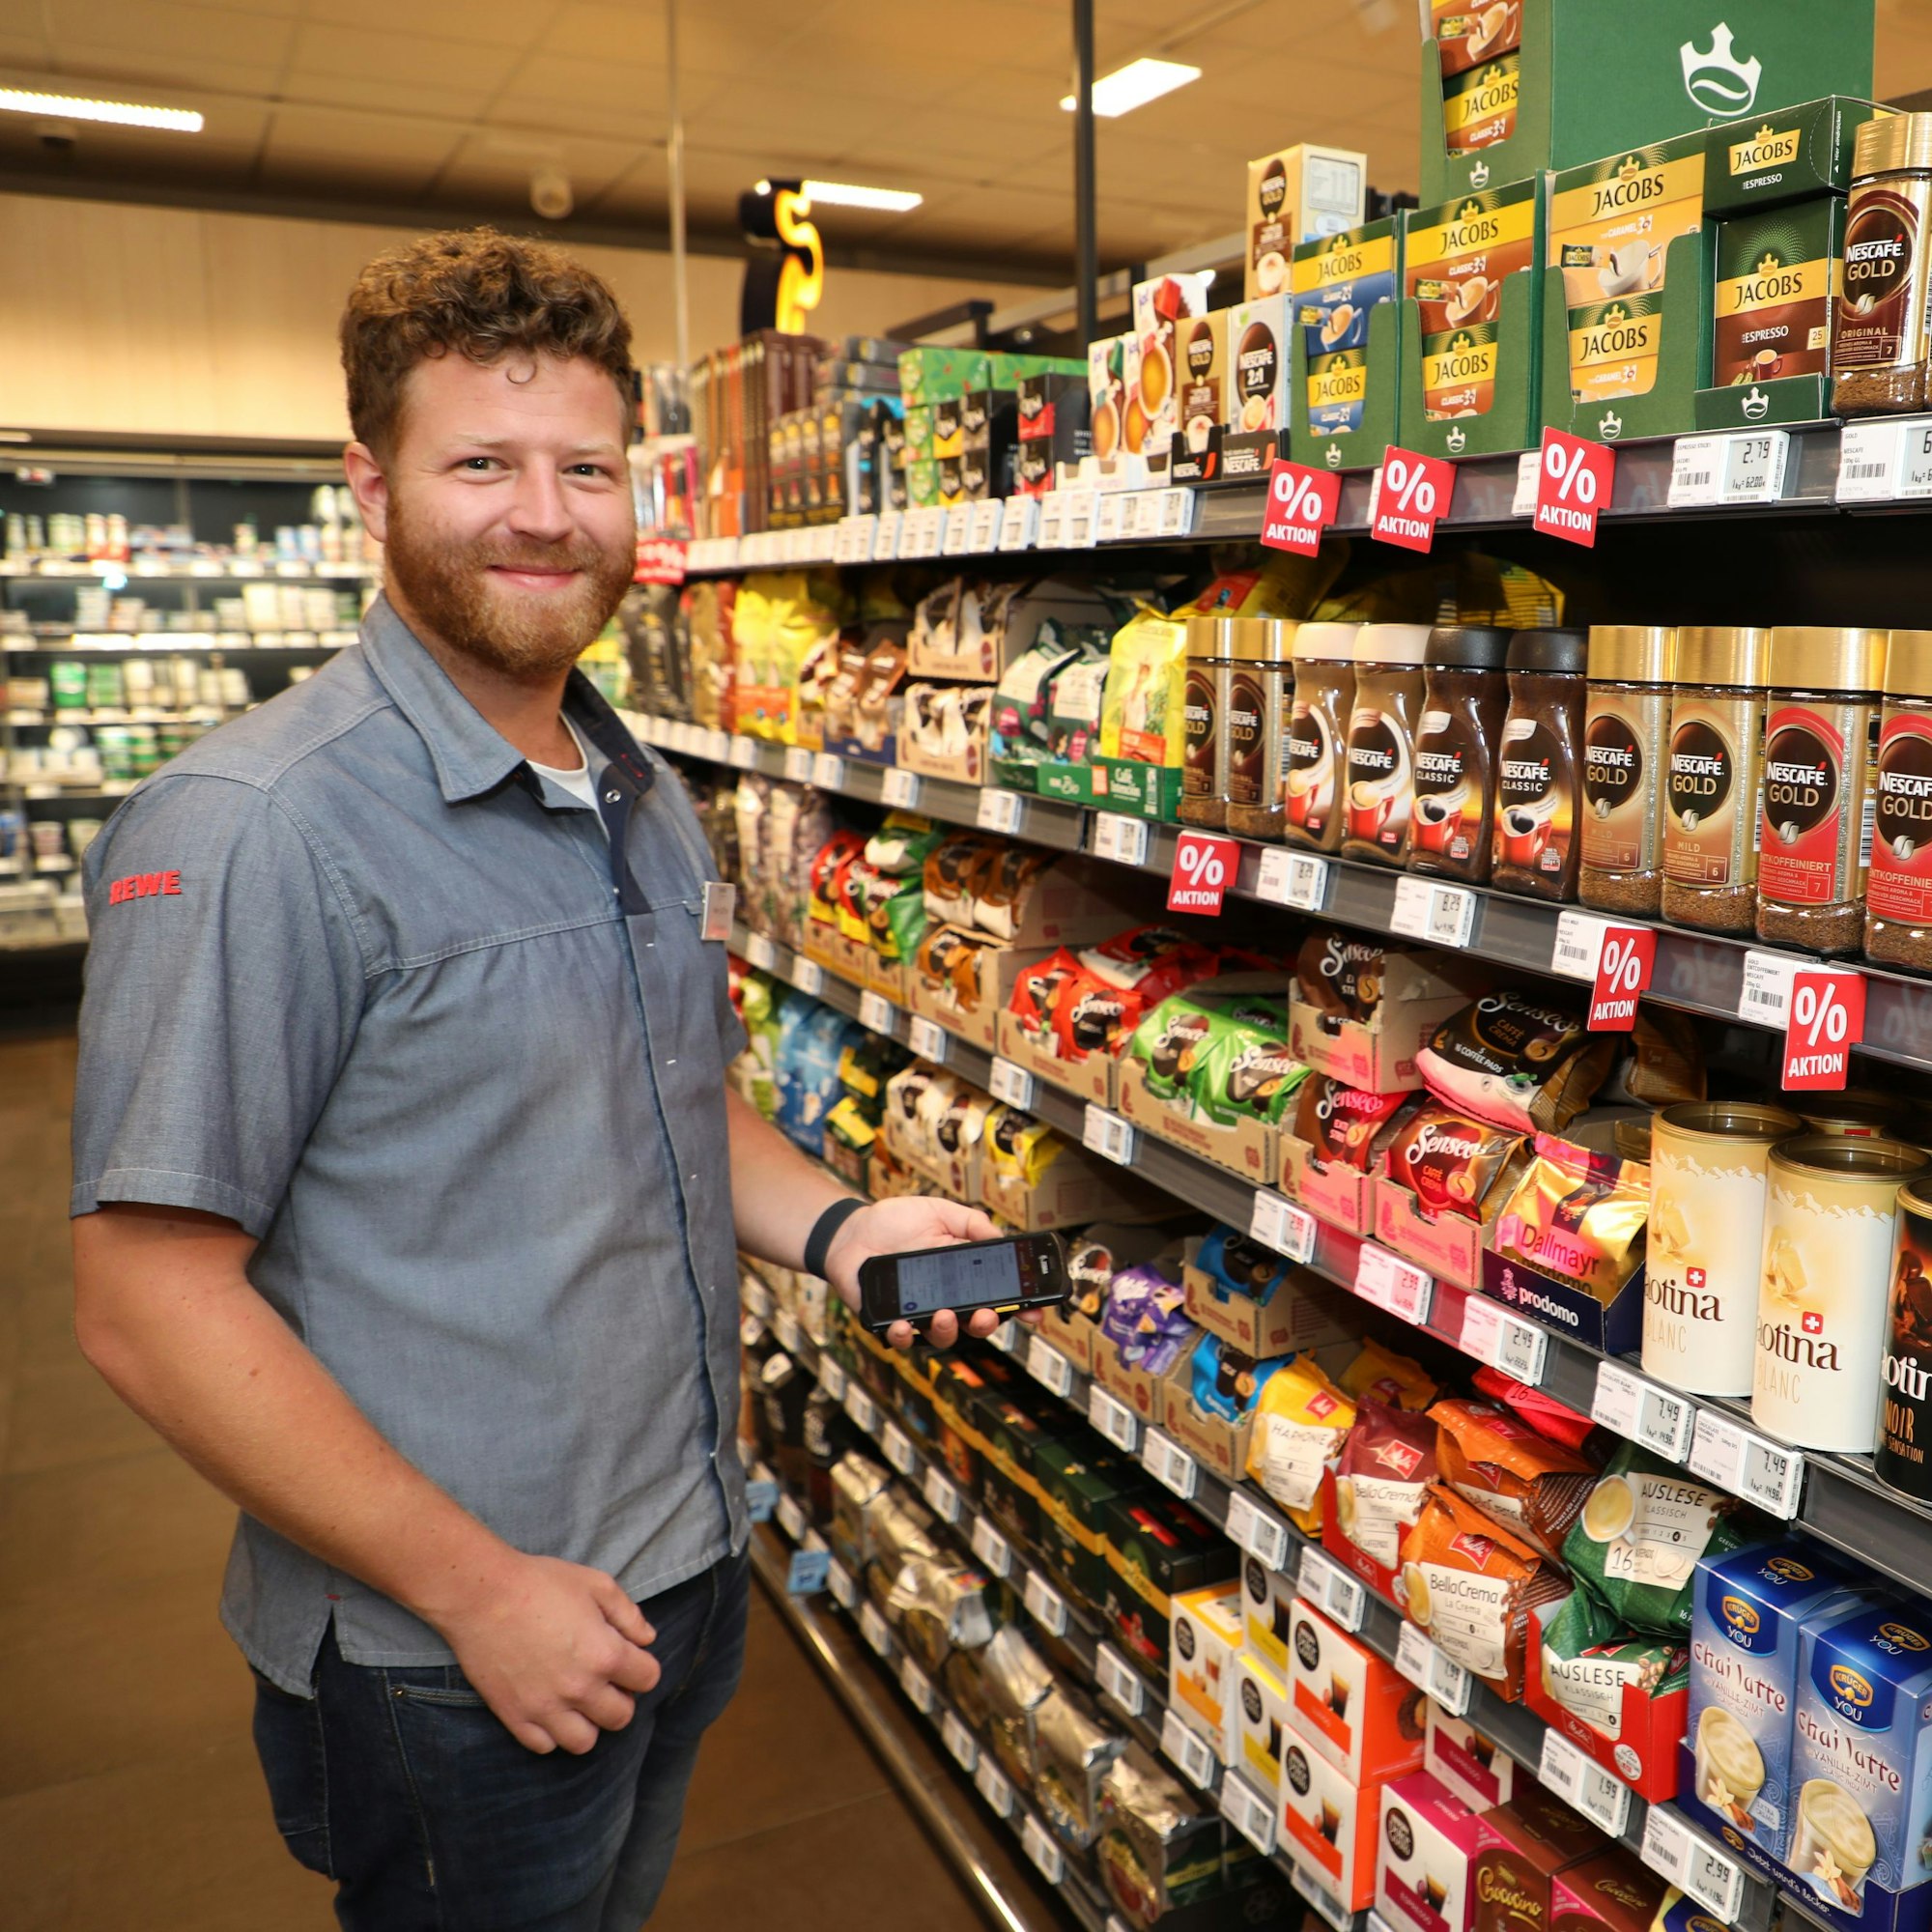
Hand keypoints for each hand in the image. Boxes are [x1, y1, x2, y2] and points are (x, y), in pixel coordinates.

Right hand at [434, 1551, 660, 1754]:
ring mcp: (545, 1708)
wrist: (482, 1594)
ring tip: (578, 1699)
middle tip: (604, 1679)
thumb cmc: (541, 1583)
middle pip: (621, 1716)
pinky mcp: (514, 1717)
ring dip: (588, 1722)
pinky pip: (544, 1746)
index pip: (648, 1679)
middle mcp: (580, 1689)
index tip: (628, 1657)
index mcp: (605, 1654)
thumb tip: (647, 1639)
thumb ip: (628, 1614)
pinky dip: (551, 1733)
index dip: (642, 1666)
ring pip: (584, 1742)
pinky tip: (549, 1708)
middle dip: (620, 1697)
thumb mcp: (596, 1584)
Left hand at [823, 1194, 1024, 1351]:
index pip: (997, 1297)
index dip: (1019, 1308)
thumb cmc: (895, 1222)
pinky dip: (903, 1335)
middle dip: (986, 1324)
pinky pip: (900, 1338)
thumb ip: (970, 1222)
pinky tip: (902, 1325)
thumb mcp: (938, 1211)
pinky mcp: (889, 1321)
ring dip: (947, 1330)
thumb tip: (1000, 1237)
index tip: (1035, 1313)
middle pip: (975, 1324)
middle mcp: (945, 1299)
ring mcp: (918, 1313)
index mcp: (962, 1276)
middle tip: (985, 1315)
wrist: (851, 1231)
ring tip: (942, 1315)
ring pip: (941, 1336)